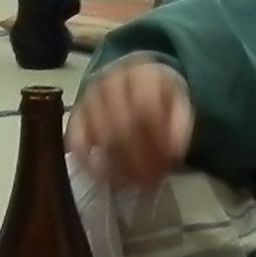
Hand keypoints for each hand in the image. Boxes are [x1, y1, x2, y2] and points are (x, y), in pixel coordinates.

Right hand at [69, 58, 194, 188]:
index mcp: (141, 73)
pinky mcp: (75, 116)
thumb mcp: (178, 104)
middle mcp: (110, 81)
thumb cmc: (159, 98)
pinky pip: (76, 141)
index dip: (156, 138)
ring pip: (99, 134)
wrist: (131, 82)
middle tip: (151, 181)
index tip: (168, 162)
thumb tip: (174, 152)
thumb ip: (180, 125)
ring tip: (135, 183)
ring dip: (118, 164)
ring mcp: (88, 97)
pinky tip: (108, 178)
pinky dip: (90, 163)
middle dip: (138, 157)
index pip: (146, 106)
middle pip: (121, 123)